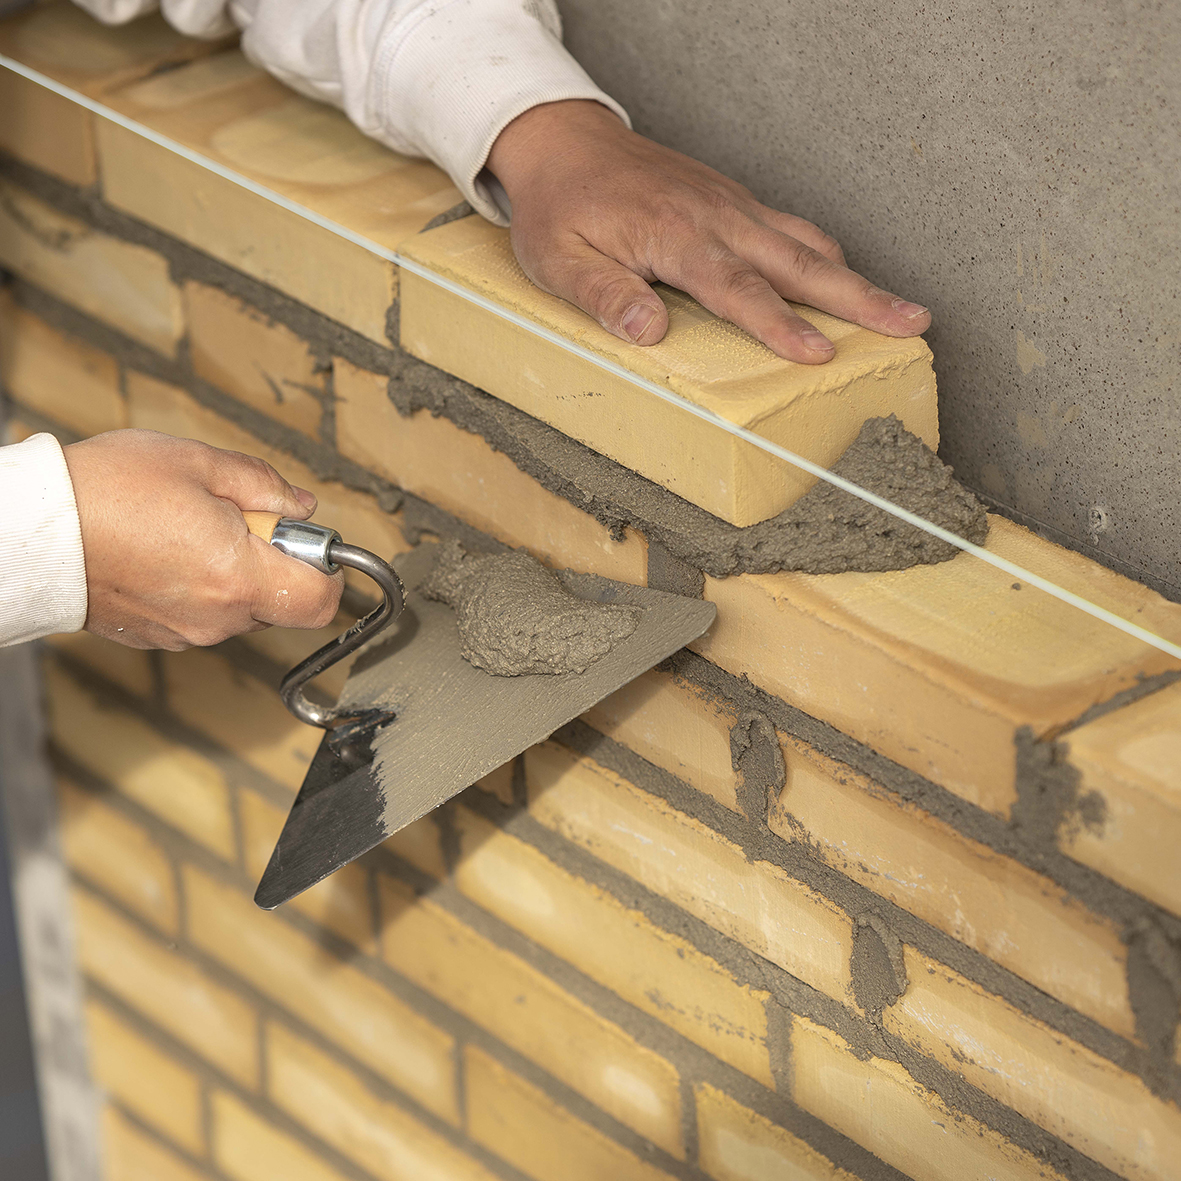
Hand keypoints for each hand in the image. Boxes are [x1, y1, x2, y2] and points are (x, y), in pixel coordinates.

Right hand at [63, 430, 342, 649]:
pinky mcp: (158, 636)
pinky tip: (166, 552)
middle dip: (276, 561)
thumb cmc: (105, 491)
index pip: (321, 602)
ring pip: (242, 608)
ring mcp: (187, 632)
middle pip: (281, 602)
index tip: (315, 544)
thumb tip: (301, 505)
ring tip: (190, 530)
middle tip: (239, 519)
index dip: (330, 573)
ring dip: (236, 573)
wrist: (30, 532)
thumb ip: (263, 485)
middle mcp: (219, 616)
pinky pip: (204, 615)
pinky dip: (201, 587)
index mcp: (239, 575)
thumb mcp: (197, 463)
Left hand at [487, 101, 930, 363]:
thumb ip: (604, 294)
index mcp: (675, 235)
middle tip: (911, 323)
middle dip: (859, 297)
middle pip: (799, 262)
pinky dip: (826, 255)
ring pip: (806, 244)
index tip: (819, 353)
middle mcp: (716, 217)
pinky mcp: (733, 202)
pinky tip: (845, 277)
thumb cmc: (561, 207)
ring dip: (856, 278)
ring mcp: (731, 206)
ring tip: (903, 310)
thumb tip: (649, 331)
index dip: (780, 324)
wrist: (565, 142)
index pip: (737, 288)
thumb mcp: (559, 259)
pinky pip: (790, 228)